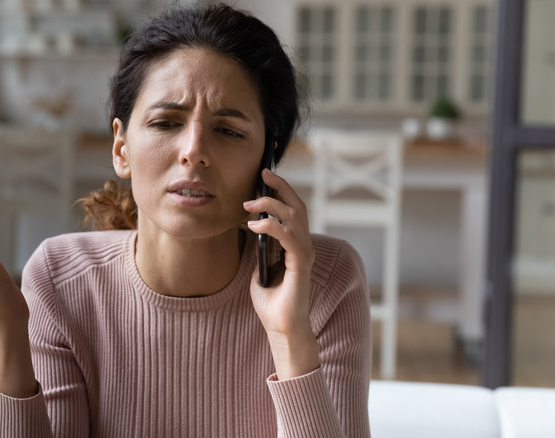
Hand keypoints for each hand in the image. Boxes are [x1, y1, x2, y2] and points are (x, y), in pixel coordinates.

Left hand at [243, 169, 319, 378]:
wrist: (281, 328)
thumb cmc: (271, 303)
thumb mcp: (259, 270)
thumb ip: (259, 251)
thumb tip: (250, 231)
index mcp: (296, 246)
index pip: (292, 210)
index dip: (281, 191)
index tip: (264, 176)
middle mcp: (304, 246)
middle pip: (298, 206)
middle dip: (281, 187)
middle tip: (263, 173)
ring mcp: (305, 255)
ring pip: (295, 217)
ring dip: (271, 206)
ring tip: (249, 204)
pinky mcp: (301, 265)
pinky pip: (289, 237)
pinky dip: (272, 227)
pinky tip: (255, 226)